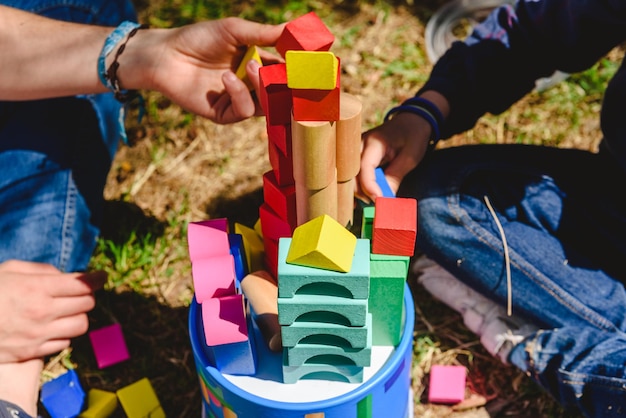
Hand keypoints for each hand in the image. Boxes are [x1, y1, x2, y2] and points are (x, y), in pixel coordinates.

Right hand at [0, 260, 105, 362]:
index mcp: (37, 289)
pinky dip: (64, 335)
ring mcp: (39, 334)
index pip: (82, 284)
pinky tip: (53, 327)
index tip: (101, 276)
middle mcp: (43, 312)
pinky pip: (64, 343)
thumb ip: (41, 271)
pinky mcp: (32, 352)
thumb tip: (64, 276)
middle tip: (79, 292)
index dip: (96, 279)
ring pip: (81, 326)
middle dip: (86, 296)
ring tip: (67, 311)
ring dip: (78, 316)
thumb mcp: (10, 270)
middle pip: (86, 304)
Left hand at [131, 18, 284, 123]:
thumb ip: (264, 33)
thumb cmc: (198, 38)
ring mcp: (238, 101)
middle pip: (279, 93)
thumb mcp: (234, 30)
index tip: (306, 62)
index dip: (296, 69)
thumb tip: (293, 29)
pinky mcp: (224, 114)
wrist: (166, 54)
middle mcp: (250, 85)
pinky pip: (243, 111)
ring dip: (261, 86)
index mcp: (257, 64)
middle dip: (285, 83)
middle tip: (289, 70)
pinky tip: (227, 78)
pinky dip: (239, 94)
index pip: (284, 72)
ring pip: (265, 105)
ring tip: (250, 66)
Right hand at [356, 91, 449, 201]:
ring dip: (359, 190)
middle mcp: (360, 144)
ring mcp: (356, 149)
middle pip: (351, 173)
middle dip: (361, 191)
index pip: (365, 167)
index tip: (379, 201)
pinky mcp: (357, 156)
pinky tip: (366, 197)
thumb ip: (395, 177)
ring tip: (375, 200)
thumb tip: (385, 199)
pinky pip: (352, 174)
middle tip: (376, 204)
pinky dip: (358, 186)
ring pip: (349, 175)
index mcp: (375, 142)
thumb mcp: (410, 157)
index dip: (369, 186)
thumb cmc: (413, 136)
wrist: (411, 121)